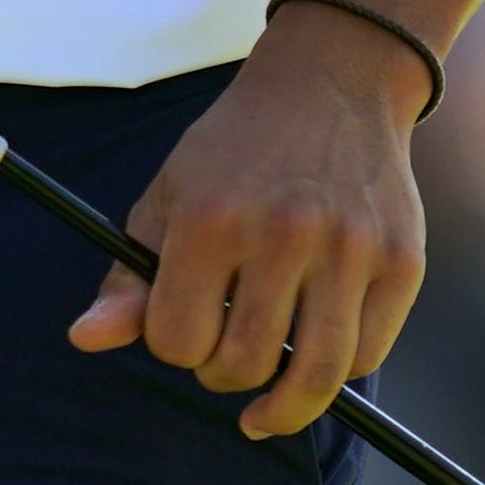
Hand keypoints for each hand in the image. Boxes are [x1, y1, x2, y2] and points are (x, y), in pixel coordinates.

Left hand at [67, 0, 433, 437]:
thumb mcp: (169, 197)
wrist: (331, 82)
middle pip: (245, 365)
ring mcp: (349, 249)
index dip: (174, 346)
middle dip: (224, 374)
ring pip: (314, 377)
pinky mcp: (400, 260)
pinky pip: (366, 355)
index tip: (185, 327)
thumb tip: (84, 339)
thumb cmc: (235, 153)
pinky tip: (316, 353)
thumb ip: (128, 277)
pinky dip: (337, 372)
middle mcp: (282, 234)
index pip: (178, 340)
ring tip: (268, 400)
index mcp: (210, 220)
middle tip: (226, 353)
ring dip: (283, 403)